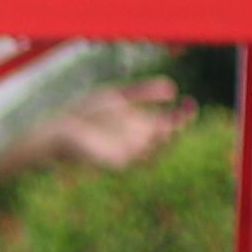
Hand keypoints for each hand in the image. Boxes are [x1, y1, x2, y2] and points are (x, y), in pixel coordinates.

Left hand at [41, 85, 189, 174]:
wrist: (60, 127)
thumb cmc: (86, 112)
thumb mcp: (118, 97)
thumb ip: (143, 92)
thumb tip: (173, 89)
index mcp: (141, 124)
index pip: (171, 123)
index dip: (184, 115)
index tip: (190, 102)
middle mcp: (138, 141)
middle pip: (168, 139)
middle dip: (176, 128)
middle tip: (178, 116)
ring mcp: (129, 153)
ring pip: (156, 149)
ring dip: (161, 137)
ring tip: (163, 124)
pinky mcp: (117, 162)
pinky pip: (138, 156)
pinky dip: (144, 145)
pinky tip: (144, 133)